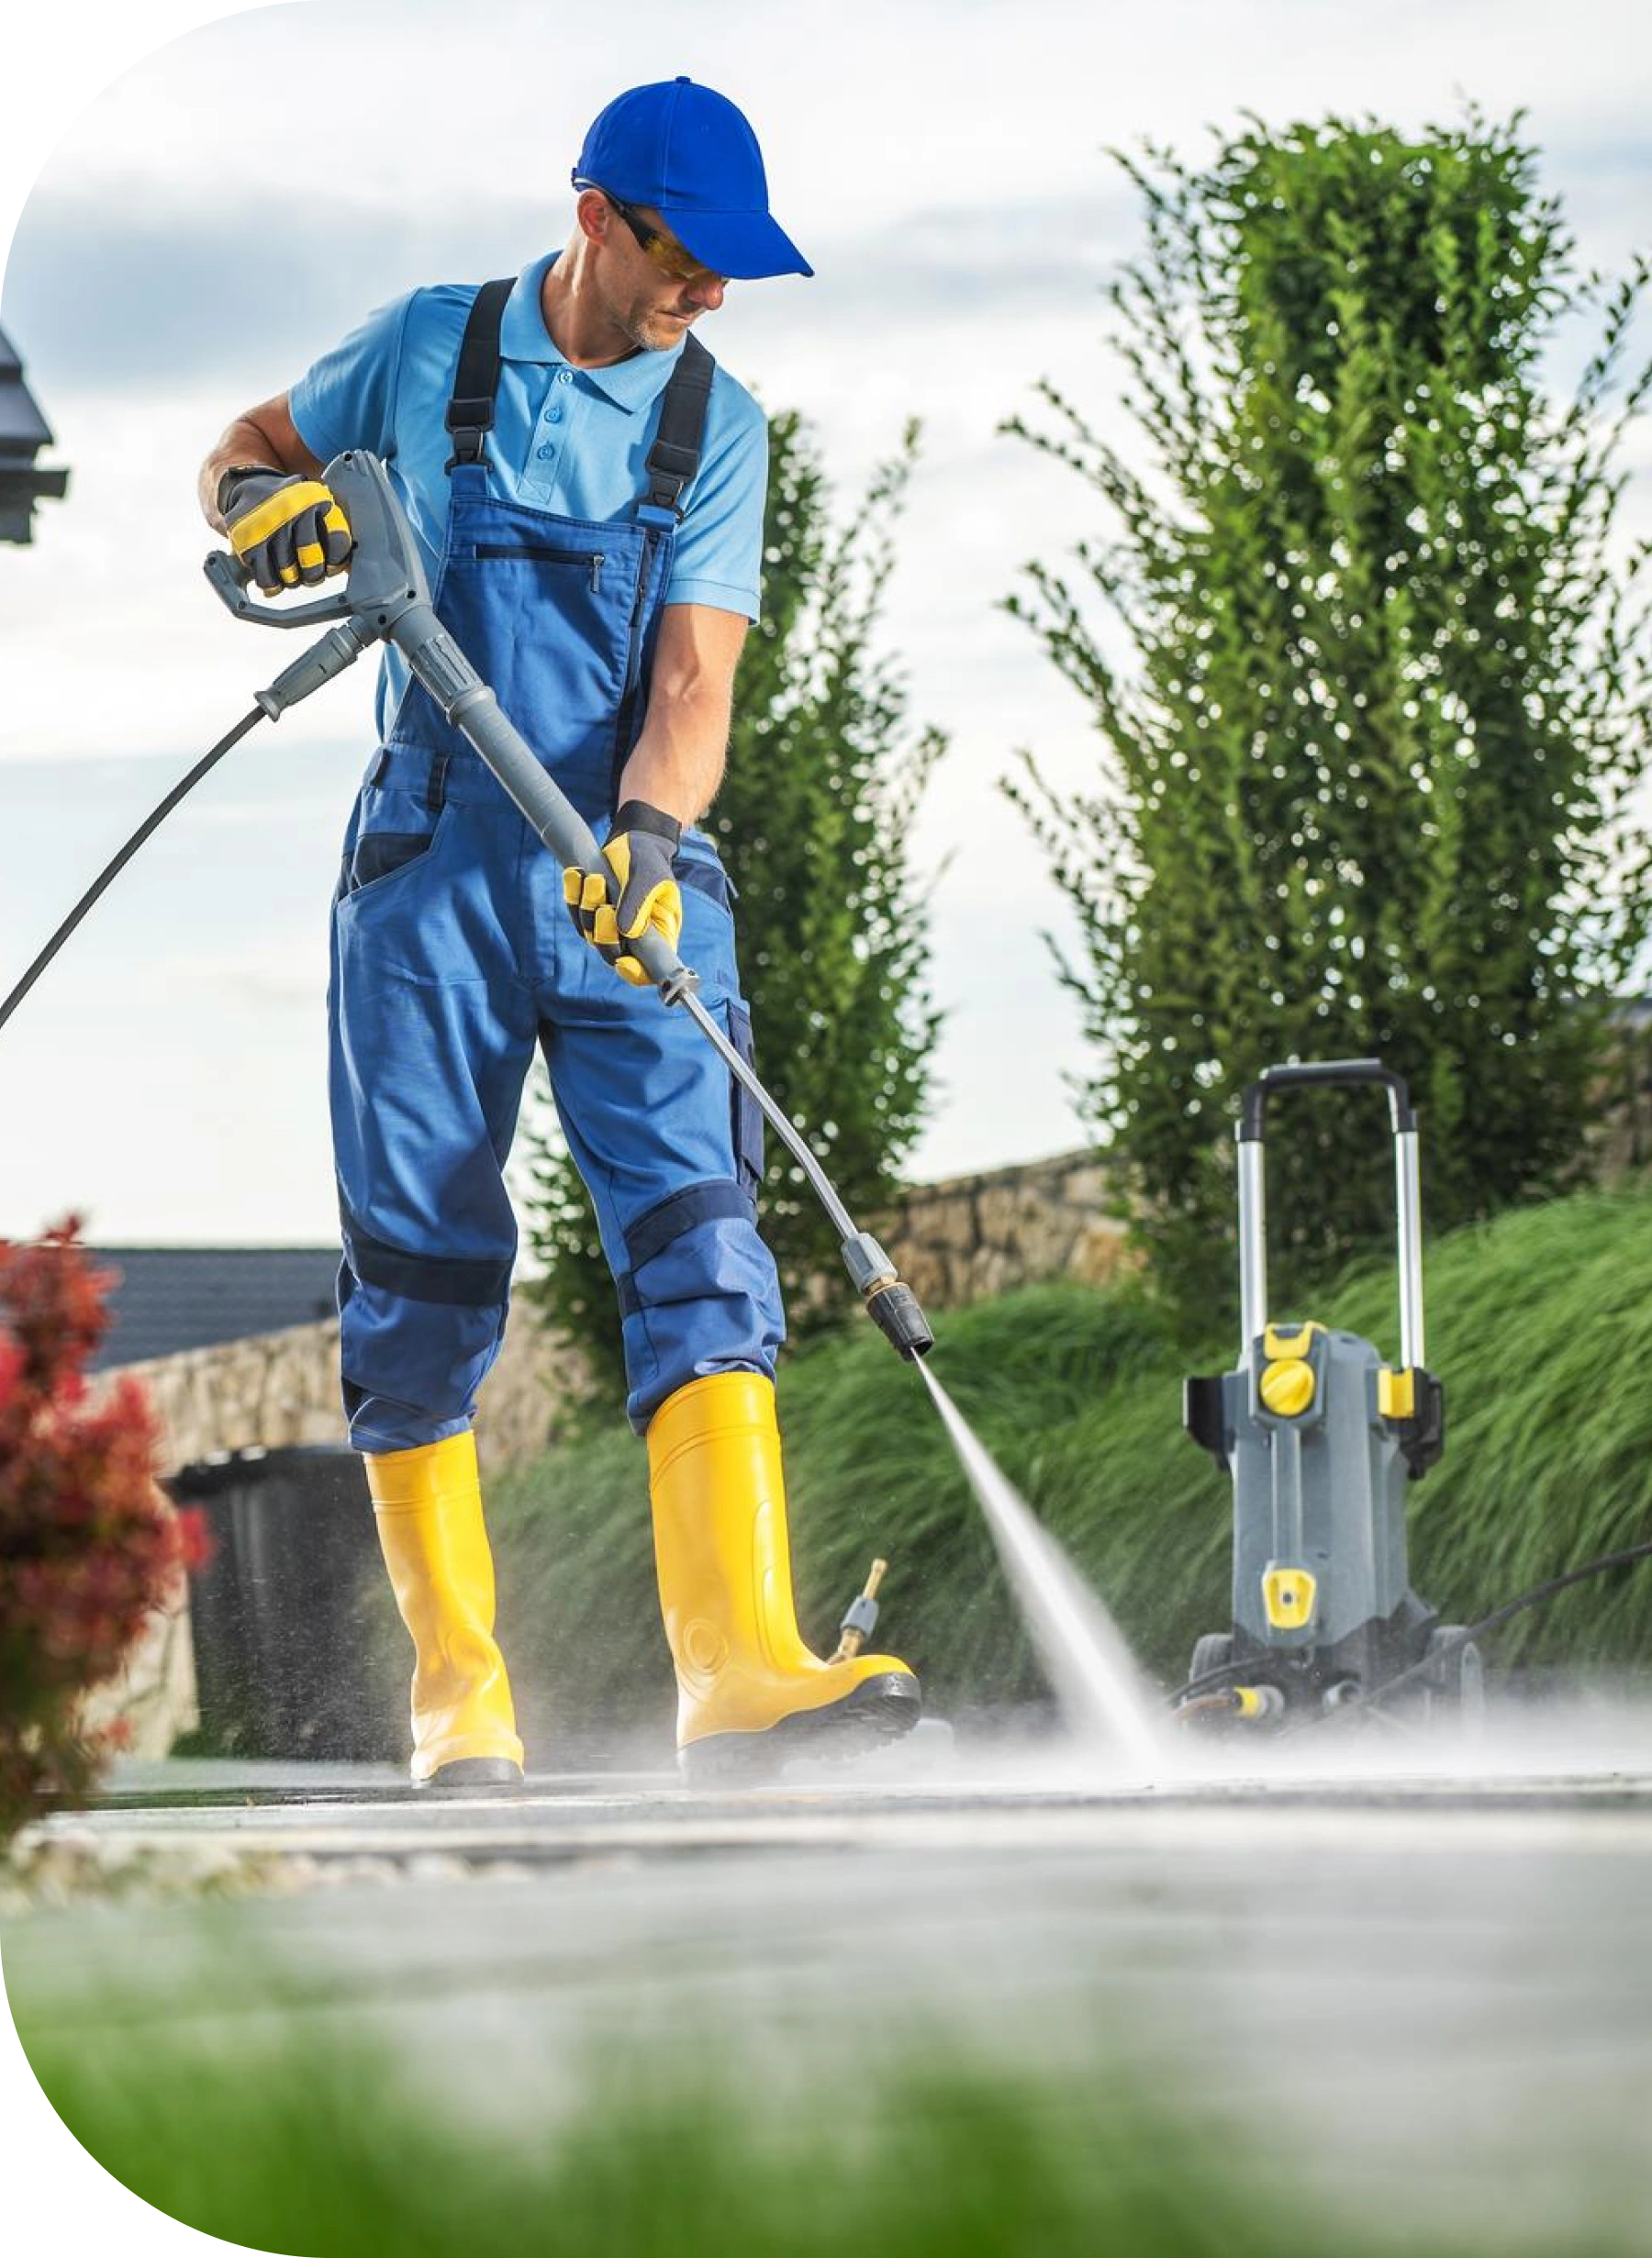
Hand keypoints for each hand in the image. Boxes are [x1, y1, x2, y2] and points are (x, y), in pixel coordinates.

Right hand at [220, 468, 352, 594]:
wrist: (249, 486)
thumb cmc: (293, 505)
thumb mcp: (318, 507)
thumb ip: (336, 532)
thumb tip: (358, 569)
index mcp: (317, 499)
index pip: (337, 543)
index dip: (336, 562)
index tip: (331, 565)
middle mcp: (293, 508)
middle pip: (312, 564)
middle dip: (312, 575)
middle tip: (309, 572)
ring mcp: (267, 524)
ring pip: (289, 575)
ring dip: (291, 579)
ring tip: (289, 569)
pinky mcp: (245, 538)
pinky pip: (266, 578)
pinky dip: (271, 583)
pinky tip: (273, 574)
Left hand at [564, 801, 682, 986]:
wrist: (634, 841)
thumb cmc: (649, 861)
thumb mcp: (649, 878)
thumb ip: (638, 904)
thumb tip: (624, 931)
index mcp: (657, 935)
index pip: (647, 968)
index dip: (635, 974)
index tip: (623, 963)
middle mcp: (632, 937)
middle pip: (611, 955)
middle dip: (603, 933)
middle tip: (604, 907)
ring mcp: (609, 926)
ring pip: (588, 932)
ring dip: (587, 905)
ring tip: (595, 878)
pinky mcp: (590, 910)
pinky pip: (575, 910)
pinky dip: (573, 893)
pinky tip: (576, 874)